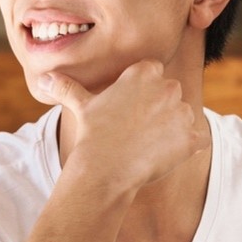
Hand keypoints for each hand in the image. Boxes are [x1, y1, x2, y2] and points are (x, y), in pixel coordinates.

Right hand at [42, 61, 209, 192]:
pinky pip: (198, 140)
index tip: (132, 108)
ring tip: (149, 144)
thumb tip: (44, 78)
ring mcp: (183, 113)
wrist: (105, 169)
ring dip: (174, 129)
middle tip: (138, 129)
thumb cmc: (93, 135)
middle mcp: (168, 87)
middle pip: (171, 94)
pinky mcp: (192, 138)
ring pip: (184, 117)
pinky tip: (167, 155)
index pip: (154, 72)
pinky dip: (189, 147)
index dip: (144, 91)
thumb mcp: (81, 106)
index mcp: (144, 72)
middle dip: (161, 109)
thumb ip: (67, 88)